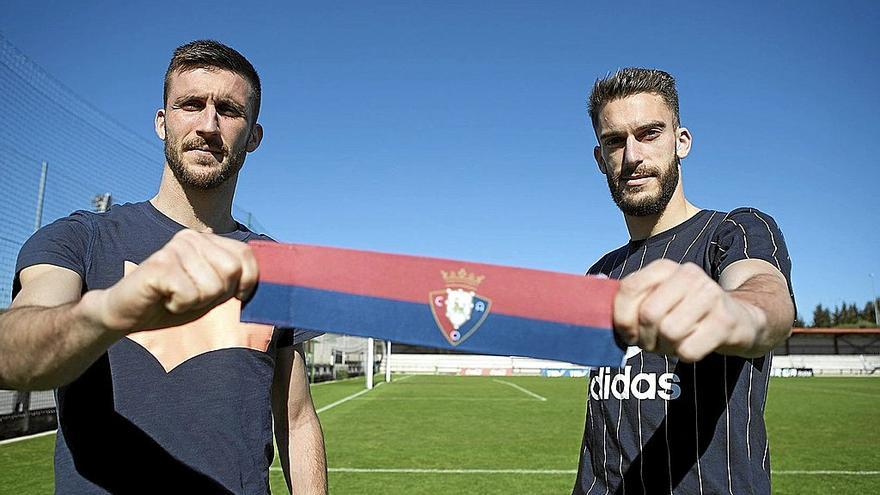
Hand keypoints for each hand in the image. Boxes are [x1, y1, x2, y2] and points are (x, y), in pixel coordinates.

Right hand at [83, 230, 258, 333]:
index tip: (233, 295)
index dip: (248, 282)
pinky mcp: (158, 265)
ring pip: (212, 286)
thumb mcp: (213, 291)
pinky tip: (165, 299)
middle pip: (233, 270)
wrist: (127, 314)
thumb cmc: (173, 302)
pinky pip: (190, 294)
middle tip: (194, 295)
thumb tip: (281, 280)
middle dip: (218, 294)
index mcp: (207, 241)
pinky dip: (180, 305)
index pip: (247, 255)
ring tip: (177, 297)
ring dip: (196, 302)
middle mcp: (191, 238)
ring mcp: (174, 249)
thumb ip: (238, 281)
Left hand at [612, 259, 763, 361]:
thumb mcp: (658, 297)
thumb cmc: (686, 312)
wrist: (740, 319)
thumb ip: (628, 295)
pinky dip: (685, 355)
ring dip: (666, 348)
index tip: (627, 333)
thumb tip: (594, 283)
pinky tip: (694, 345)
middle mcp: (688, 275)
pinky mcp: (726, 321)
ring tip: (674, 343)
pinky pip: (689, 349)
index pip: (628, 289)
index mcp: (664, 267)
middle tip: (654, 343)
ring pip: (669, 333)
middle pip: (648, 315)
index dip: (621, 318)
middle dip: (646, 338)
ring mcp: (711, 296)